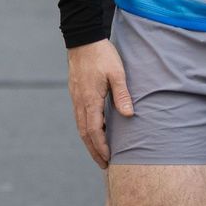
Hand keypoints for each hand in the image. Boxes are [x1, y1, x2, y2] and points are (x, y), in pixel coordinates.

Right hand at [66, 40, 132, 168]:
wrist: (83, 39)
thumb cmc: (102, 55)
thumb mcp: (117, 73)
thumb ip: (122, 95)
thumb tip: (129, 116)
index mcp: (90, 100)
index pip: (93, 131)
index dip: (100, 147)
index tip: (108, 160)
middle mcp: (80, 102)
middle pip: (84, 134)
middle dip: (94, 151)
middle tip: (103, 165)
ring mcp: (76, 98)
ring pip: (80, 127)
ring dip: (89, 142)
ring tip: (99, 154)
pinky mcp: (76, 94)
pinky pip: (79, 117)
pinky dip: (86, 130)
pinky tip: (93, 133)